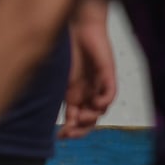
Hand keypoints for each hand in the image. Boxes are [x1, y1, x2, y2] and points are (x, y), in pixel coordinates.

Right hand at [61, 4, 117, 138]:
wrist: (79, 27)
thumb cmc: (67, 49)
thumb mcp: (60, 78)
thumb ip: (59, 95)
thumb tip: (54, 115)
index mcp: (76, 95)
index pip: (78, 119)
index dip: (72, 130)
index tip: (60, 136)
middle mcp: (89, 92)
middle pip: (90, 119)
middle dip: (82, 129)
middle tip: (71, 133)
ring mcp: (99, 85)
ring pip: (101, 109)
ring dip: (92, 117)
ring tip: (82, 118)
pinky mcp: (108, 75)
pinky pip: (110, 93)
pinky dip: (103, 101)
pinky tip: (95, 103)